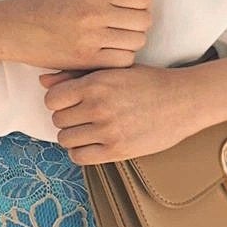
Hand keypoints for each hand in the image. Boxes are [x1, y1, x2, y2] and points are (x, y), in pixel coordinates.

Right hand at [0, 0, 154, 74]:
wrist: (14, 28)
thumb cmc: (45, 7)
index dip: (143, 4)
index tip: (133, 8)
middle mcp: (94, 12)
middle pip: (144, 21)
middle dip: (139, 24)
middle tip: (124, 26)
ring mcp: (90, 37)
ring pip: (137, 42)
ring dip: (131, 42)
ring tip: (115, 40)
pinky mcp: (85, 59)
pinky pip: (122, 61)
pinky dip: (120, 59)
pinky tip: (108, 53)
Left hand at [41, 64, 189, 163]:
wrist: (183, 100)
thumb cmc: (146, 82)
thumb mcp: (112, 70)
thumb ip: (75, 75)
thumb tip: (43, 82)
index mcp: (95, 83)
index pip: (52, 99)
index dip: (59, 101)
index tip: (70, 102)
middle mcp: (98, 107)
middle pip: (57, 120)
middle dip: (67, 119)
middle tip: (82, 117)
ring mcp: (107, 130)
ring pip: (65, 139)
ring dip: (73, 136)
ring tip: (88, 130)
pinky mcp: (117, 150)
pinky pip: (79, 157)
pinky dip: (82, 151)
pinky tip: (94, 143)